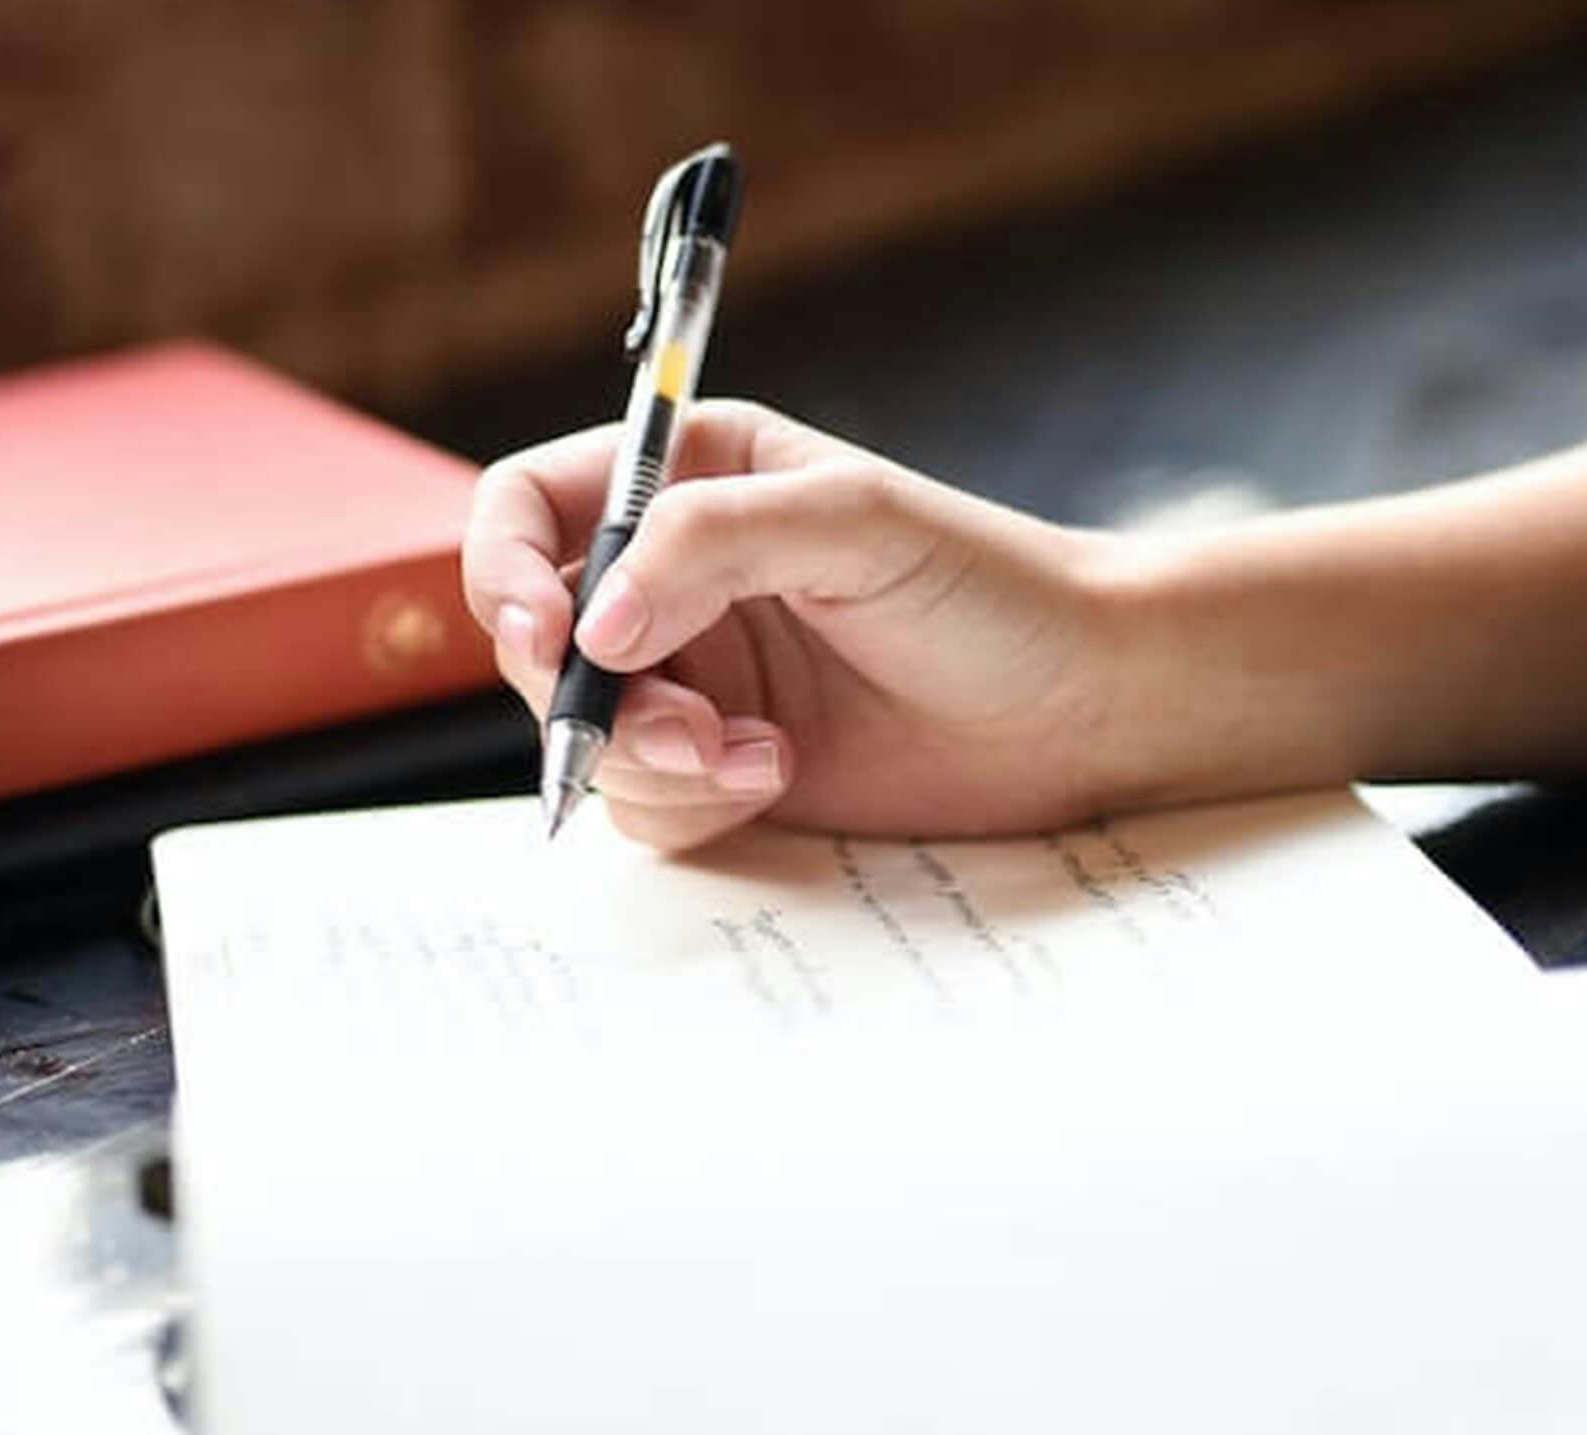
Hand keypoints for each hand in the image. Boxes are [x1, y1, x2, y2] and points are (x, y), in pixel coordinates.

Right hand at [461, 401, 1126, 850]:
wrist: (1081, 706)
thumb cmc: (990, 588)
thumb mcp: (854, 524)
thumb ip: (710, 543)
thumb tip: (592, 625)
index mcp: (692, 481)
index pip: (530, 509)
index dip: (505, 571)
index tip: (547, 634)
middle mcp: (675, 579)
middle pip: (540, 638)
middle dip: (589, 696)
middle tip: (682, 725)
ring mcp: (696, 678)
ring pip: (584, 734)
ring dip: (649, 758)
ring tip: (755, 756)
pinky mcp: (722, 767)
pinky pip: (643, 802)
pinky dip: (693, 801)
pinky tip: (777, 776)